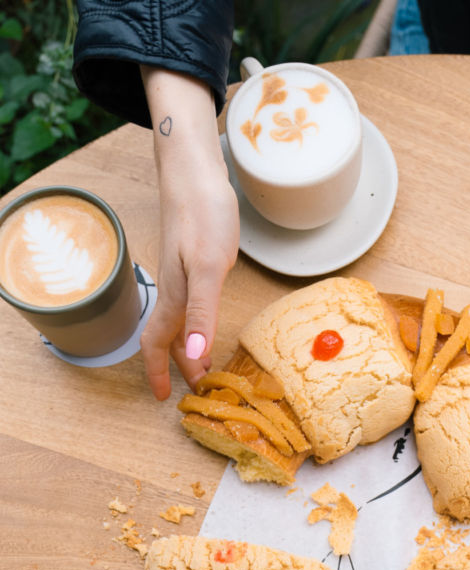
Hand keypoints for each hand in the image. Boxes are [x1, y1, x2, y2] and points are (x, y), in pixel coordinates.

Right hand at [140, 68, 239, 399]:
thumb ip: (201, 313)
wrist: (195, 169)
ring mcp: (182, 274)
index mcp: (175, 296)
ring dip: (187, 347)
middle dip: (177, 366)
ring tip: (203, 366)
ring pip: (178, 322)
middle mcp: (175, 289)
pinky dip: (196, 324)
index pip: (157, 343)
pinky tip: (207, 323)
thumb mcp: (210, 267)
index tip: (165, 397)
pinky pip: (189, 304)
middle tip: (195, 390)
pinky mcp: (193, 261)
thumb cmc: (203, 213)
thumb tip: (194, 355)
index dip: (159, 371)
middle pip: (168, 337)